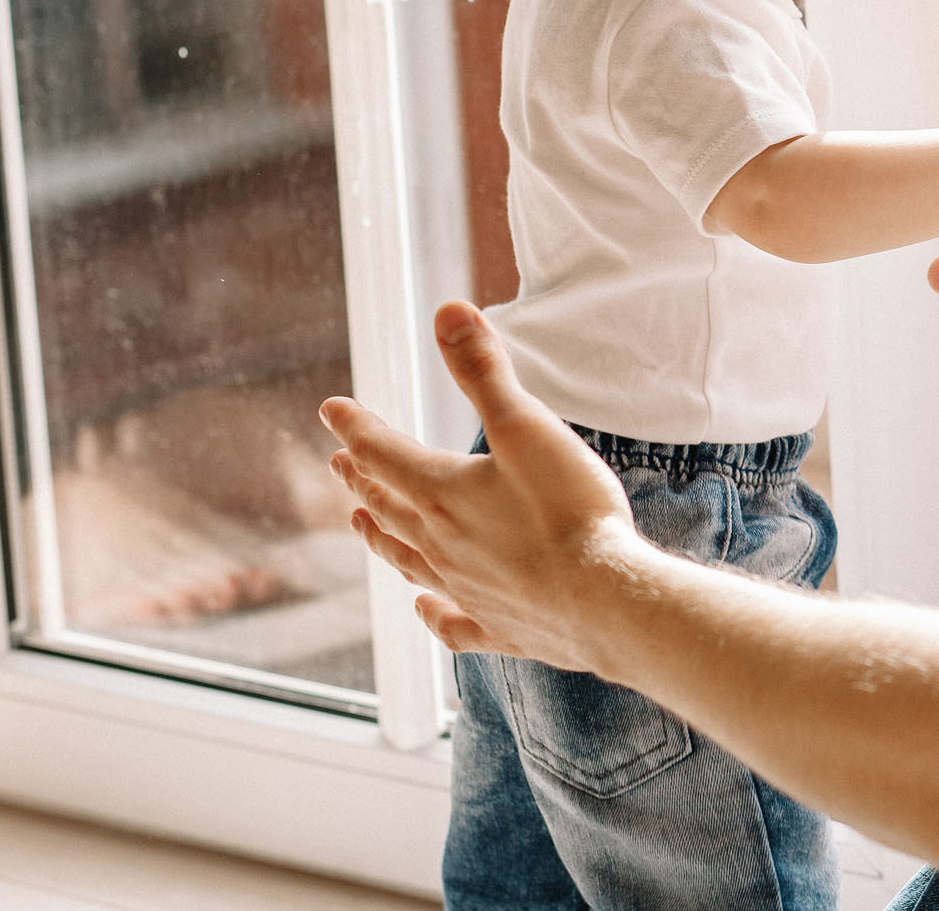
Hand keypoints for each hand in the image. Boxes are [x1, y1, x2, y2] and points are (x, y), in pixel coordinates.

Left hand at [321, 302, 642, 667]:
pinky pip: (453, 621)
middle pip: (389, 506)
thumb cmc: (569, 511)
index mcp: (444, 493)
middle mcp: (442, 544)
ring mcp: (467, 589)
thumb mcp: (526, 425)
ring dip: (381, 537)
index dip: (356, 426)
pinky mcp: (499, 626)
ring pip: (408, 560)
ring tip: (363, 525)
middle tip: (341, 463)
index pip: (383, 452)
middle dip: (363, 479)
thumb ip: (484, 371)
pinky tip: (425, 606)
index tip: (332, 410)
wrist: (605, 599)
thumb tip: (447, 313)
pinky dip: (433, 612)